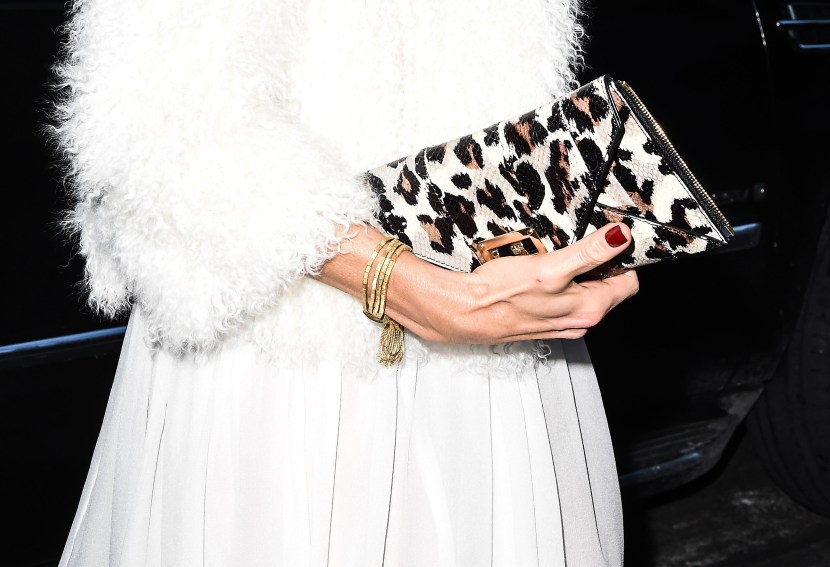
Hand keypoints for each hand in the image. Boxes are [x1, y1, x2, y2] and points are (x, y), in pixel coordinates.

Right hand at [397, 223, 638, 343]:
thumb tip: (620, 236)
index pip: (628, 282)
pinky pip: (566, 301)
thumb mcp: (552, 266)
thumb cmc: (503, 292)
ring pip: (586, 293)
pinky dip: (561, 286)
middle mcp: (581, 321)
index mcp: (591, 308)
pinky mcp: (545, 323)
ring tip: (556, 260)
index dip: (620, 258)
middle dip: (599, 266)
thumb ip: (590, 252)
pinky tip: (542, 276)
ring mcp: (563, 324)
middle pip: (609, 287)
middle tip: (575, 247)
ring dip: (579, 275)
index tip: (606, 241)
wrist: (467, 312)